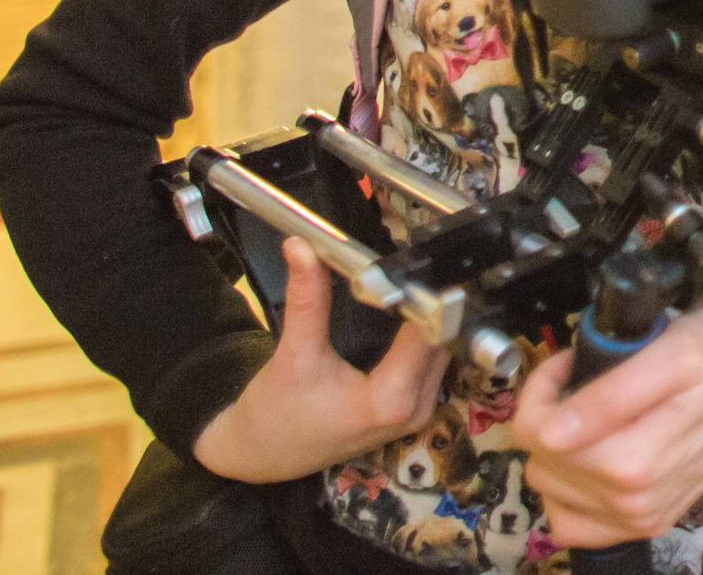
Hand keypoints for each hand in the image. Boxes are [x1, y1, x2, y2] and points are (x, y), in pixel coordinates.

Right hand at [192, 237, 450, 481]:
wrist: (261, 454)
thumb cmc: (275, 413)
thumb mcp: (293, 354)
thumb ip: (307, 299)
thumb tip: (303, 248)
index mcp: (391, 401)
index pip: (429, 333)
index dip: (426, 295)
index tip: (419, 262)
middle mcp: (415, 409)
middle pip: (441, 340)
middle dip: (427, 301)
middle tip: (414, 263)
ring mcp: (418, 411)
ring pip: (441, 349)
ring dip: (428, 318)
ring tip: (410, 281)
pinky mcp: (412, 409)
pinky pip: (431, 362)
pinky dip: (422, 336)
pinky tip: (408, 311)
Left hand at [513, 306, 702, 545]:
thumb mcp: (672, 351)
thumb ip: (610, 394)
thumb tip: (552, 433)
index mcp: (637, 459)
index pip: (538, 434)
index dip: (543, 388)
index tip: (568, 364)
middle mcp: (635, 499)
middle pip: (541, 461)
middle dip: (552, 415)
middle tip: (587, 382)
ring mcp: (639, 517)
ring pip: (549, 488)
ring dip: (559, 450)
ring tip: (594, 416)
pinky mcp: (642, 524)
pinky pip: (569, 523)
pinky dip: (568, 490)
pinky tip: (592, 456)